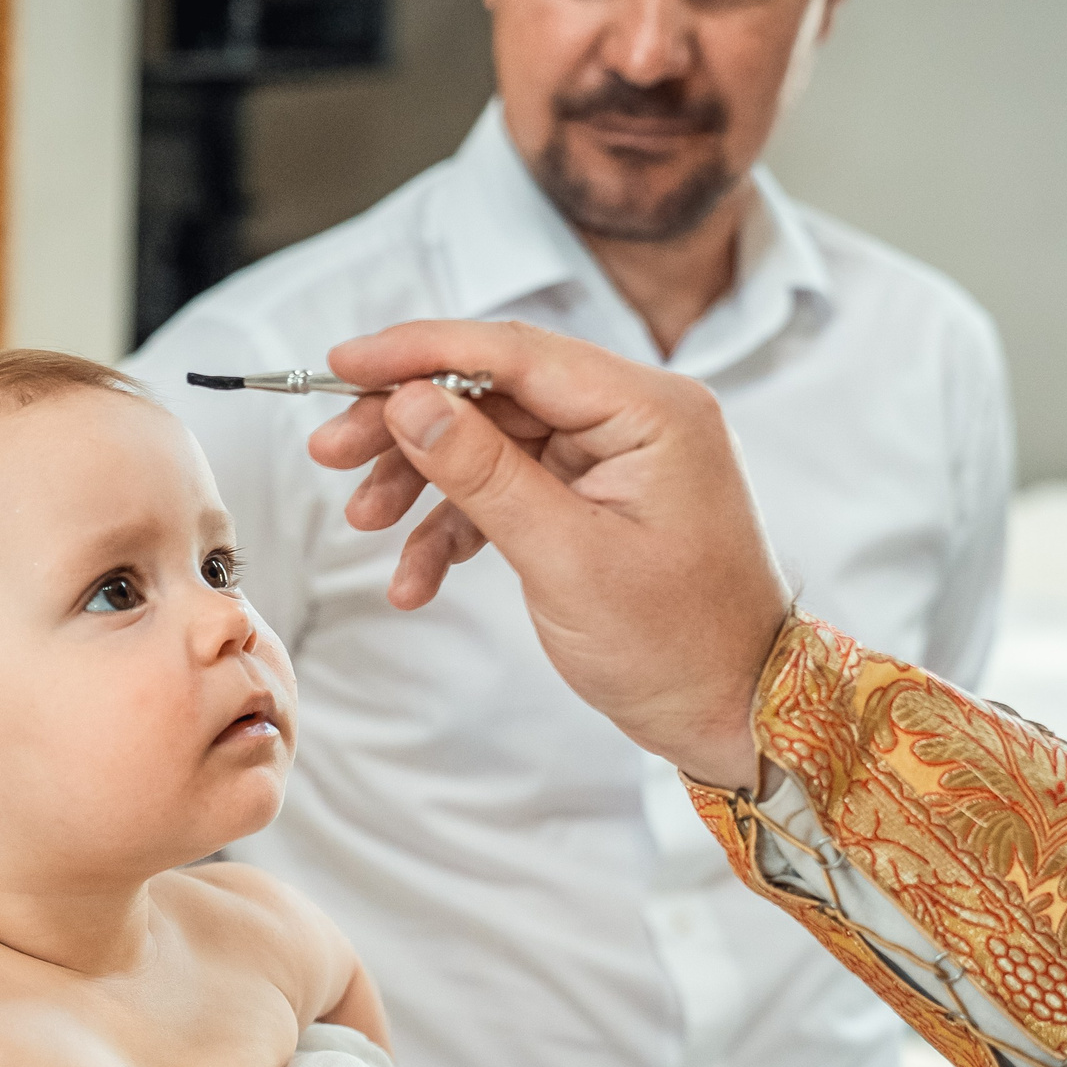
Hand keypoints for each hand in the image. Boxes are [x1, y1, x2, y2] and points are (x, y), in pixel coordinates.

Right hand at [309, 319, 787, 788]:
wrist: (735, 715)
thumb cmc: (677, 645)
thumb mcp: (565, 558)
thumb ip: (482, 472)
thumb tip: (408, 402)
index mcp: (650, 410)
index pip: (515, 352)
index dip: (419, 352)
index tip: (342, 365)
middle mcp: (635, 417)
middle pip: (493, 391)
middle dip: (406, 422)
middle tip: (331, 450)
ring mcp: (615, 458)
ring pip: (491, 441)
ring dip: (421, 480)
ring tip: (364, 522)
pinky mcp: (596, 499)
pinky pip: (509, 490)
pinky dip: (457, 528)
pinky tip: (414, 578)